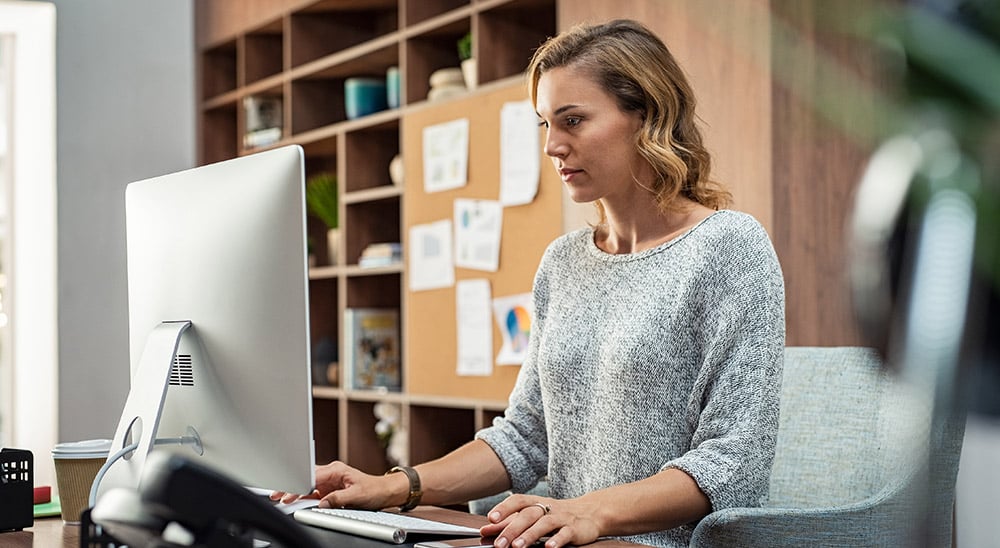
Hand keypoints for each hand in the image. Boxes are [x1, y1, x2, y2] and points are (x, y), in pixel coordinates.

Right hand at [269, 461, 399, 509]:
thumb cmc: (374, 489)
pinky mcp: (329, 491)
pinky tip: (294, 501)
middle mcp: (330, 474)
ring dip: (294, 492)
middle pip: (306, 479)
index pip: (312, 476)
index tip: (288, 490)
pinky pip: (312, 493)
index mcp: (336, 470)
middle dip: (291, 486)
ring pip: (307, 486)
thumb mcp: (357, 495)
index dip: (299, 483)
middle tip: (276, 494)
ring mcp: (328, 482)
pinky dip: (302, 497)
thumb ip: (338, 499)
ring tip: (280, 498)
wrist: (384, 492)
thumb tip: (322, 503)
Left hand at [480, 494, 600, 547]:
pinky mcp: (575, 529)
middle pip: (529, 514)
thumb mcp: (533, 516)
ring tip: (518, 547)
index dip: (504, 508)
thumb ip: (509, 522)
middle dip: (513, 529)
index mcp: (536, 503)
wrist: (591, 512)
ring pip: (545, 523)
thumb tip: (485, 529)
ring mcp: (562, 518)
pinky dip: (557, 540)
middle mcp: (548, 508)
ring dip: (530, 535)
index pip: (518, 500)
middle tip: (500, 544)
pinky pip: (566, 533)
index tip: (491, 518)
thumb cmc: (557, 515)